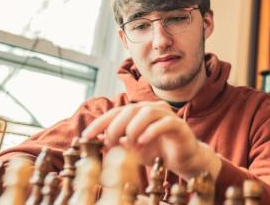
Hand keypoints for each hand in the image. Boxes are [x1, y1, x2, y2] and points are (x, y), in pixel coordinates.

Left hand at [82, 101, 220, 179]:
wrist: (184, 160)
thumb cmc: (158, 151)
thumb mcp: (133, 148)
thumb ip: (119, 142)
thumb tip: (102, 139)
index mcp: (140, 112)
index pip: (116, 112)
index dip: (100, 122)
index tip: (86, 136)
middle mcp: (153, 109)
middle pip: (131, 109)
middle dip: (116, 125)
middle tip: (110, 141)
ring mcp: (167, 115)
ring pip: (147, 112)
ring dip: (133, 127)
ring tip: (129, 142)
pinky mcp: (179, 125)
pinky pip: (165, 123)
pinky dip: (151, 131)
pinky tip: (142, 142)